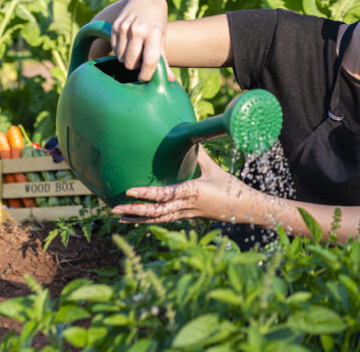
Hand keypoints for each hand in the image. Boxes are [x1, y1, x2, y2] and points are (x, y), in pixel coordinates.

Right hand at [111, 0, 174, 81]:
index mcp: (153, 33)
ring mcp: (124, 28)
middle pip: (131, 63)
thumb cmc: (156, 24)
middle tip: (141, 62)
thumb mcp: (162, 39)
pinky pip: (115, 49)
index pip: (149, 61)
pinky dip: (121, 52)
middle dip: (135, 68)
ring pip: (121, 58)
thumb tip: (170, 80)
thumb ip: (163, 60)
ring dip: (127, 60)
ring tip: (136, 53)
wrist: (144, 1)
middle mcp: (138, 30)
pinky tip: (128, 45)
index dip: (146, 74)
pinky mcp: (114, 27)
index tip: (144, 79)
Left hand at [112, 147, 246, 222]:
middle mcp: (187, 206)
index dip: (147, 193)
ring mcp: (186, 214)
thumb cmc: (231, 188)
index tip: (129, 191)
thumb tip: (189, 139)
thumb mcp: (214, 170)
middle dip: (135, 211)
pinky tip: (138, 220)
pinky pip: (164, 220)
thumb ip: (199, 156)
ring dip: (138, 219)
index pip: (165, 194)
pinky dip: (149, 220)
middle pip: (156, 212)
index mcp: (192, 192)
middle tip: (114, 209)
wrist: (244, 209)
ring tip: (119, 217)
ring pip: (158, 219)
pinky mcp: (188, 217)